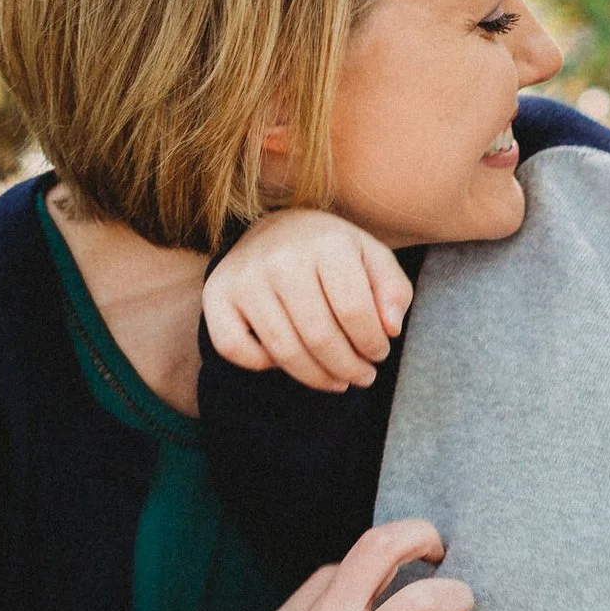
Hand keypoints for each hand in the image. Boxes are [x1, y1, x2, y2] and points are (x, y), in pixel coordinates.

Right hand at [203, 208, 412, 392]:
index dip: (372, 345)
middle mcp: (280, 257)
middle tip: (363, 377)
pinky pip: (235, 349)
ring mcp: (244, 277)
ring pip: (283, 350)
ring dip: (316, 377)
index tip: (379, 354)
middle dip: (348, 368)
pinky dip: (264, 365)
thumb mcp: (372, 258)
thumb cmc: (332, 252)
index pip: (354, 311)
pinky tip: (287, 360)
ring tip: (338, 380)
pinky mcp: (216, 295)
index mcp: (326, 242)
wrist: (276, 230)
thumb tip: (390, 329)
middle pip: (319, 336)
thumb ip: (393, 291)